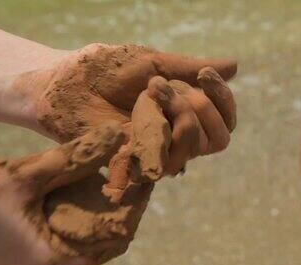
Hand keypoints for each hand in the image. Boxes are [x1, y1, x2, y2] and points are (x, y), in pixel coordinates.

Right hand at [0, 125, 149, 264]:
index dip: (133, 208)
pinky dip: (71, 224)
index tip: (142, 178)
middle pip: (100, 245)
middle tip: (126, 177)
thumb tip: (115, 136)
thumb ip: (73, 158)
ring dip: (92, 216)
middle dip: (115, 210)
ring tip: (105, 182)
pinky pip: (60, 248)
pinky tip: (73, 196)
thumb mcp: (21, 176)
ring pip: (80, 247)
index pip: (115, 239)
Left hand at [14, 43, 236, 175]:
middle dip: (205, 109)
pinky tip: (141, 111)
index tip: (206, 76)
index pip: (225, 119)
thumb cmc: (105, 71)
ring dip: (183, 117)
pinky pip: (167, 160)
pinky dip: (161, 131)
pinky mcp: (139, 165)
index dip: (225, 100)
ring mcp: (159, 152)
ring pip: (197, 148)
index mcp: (185, 112)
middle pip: (220, 139)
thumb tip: (236, 66)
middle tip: (171, 88)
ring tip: (152, 95)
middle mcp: (177, 135)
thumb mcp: (153, 63)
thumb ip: (190, 68)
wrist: (64, 84)